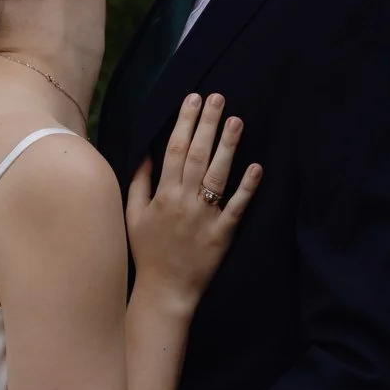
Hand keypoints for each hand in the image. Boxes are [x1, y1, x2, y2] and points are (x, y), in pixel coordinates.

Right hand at [126, 92, 260, 310]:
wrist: (165, 291)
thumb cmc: (148, 252)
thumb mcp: (133, 215)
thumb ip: (139, 182)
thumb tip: (144, 153)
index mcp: (163, 195)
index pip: (173, 149)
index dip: (184, 122)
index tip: (193, 99)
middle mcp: (184, 202)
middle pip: (197, 155)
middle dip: (208, 124)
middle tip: (219, 98)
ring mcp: (205, 217)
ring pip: (217, 175)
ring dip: (228, 147)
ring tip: (237, 121)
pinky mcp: (223, 234)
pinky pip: (237, 207)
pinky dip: (246, 187)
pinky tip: (256, 167)